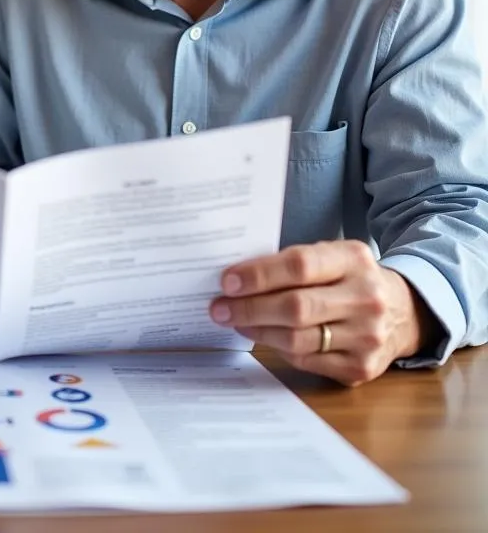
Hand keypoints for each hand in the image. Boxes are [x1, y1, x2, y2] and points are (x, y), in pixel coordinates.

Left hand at [209, 240, 429, 385]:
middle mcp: (365, 298)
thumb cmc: (350, 278)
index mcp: (354, 260)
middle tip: (219, 307)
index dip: (258, 275)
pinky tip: (263, 337)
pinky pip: (307, 360)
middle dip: (249, 308)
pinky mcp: (361, 368)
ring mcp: (367, 337)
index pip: (300, 265)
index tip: (226, 281)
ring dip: (258, 330)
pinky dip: (278, 349)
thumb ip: (293, 262)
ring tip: (234, 321)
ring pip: (297, 339)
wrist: (404, 312)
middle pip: (296, 307)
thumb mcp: (332, 256)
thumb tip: (236, 277)